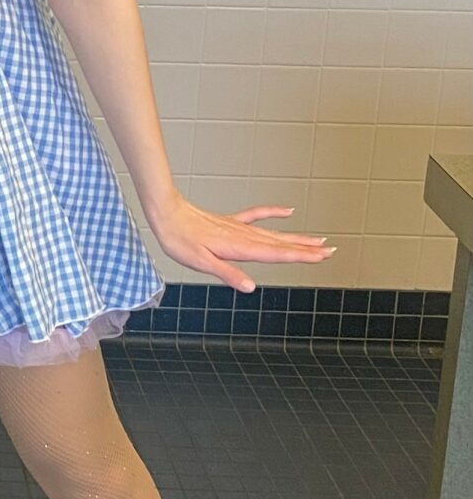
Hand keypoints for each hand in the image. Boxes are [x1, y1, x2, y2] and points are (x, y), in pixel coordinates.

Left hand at [145, 197, 333, 294]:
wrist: (166, 214)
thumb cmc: (180, 240)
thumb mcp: (200, 263)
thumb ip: (227, 273)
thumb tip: (249, 287)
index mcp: (240, 247)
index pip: (276, 254)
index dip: (300, 256)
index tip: (322, 256)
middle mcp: (244, 236)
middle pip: (282, 244)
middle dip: (307, 248)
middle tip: (330, 251)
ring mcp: (239, 227)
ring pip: (274, 233)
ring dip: (297, 237)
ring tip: (318, 240)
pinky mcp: (230, 222)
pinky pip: (257, 216)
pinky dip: (274, 213)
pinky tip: (288, 211)